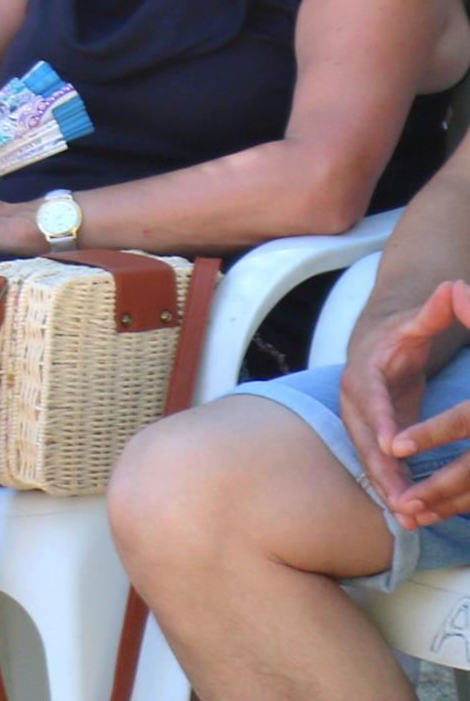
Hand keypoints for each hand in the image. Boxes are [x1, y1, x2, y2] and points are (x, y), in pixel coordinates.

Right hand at [352, 283, 469, 525]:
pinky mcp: (369, 437)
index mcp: (362, 373)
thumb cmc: (400, 335)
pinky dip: (391, 489)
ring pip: (369, 459)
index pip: (371, 400)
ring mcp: (357, 422)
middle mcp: (353, 400)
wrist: (375, 345)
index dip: (383, 422)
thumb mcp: (415, 323)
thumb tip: (452, 286)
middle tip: (401, 498)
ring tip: (406, 517)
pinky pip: (378, 466)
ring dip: (386, 488)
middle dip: (382, 470)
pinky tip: (409, 515)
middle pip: (365, 439)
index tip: (395, 446)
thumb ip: (434, 311)